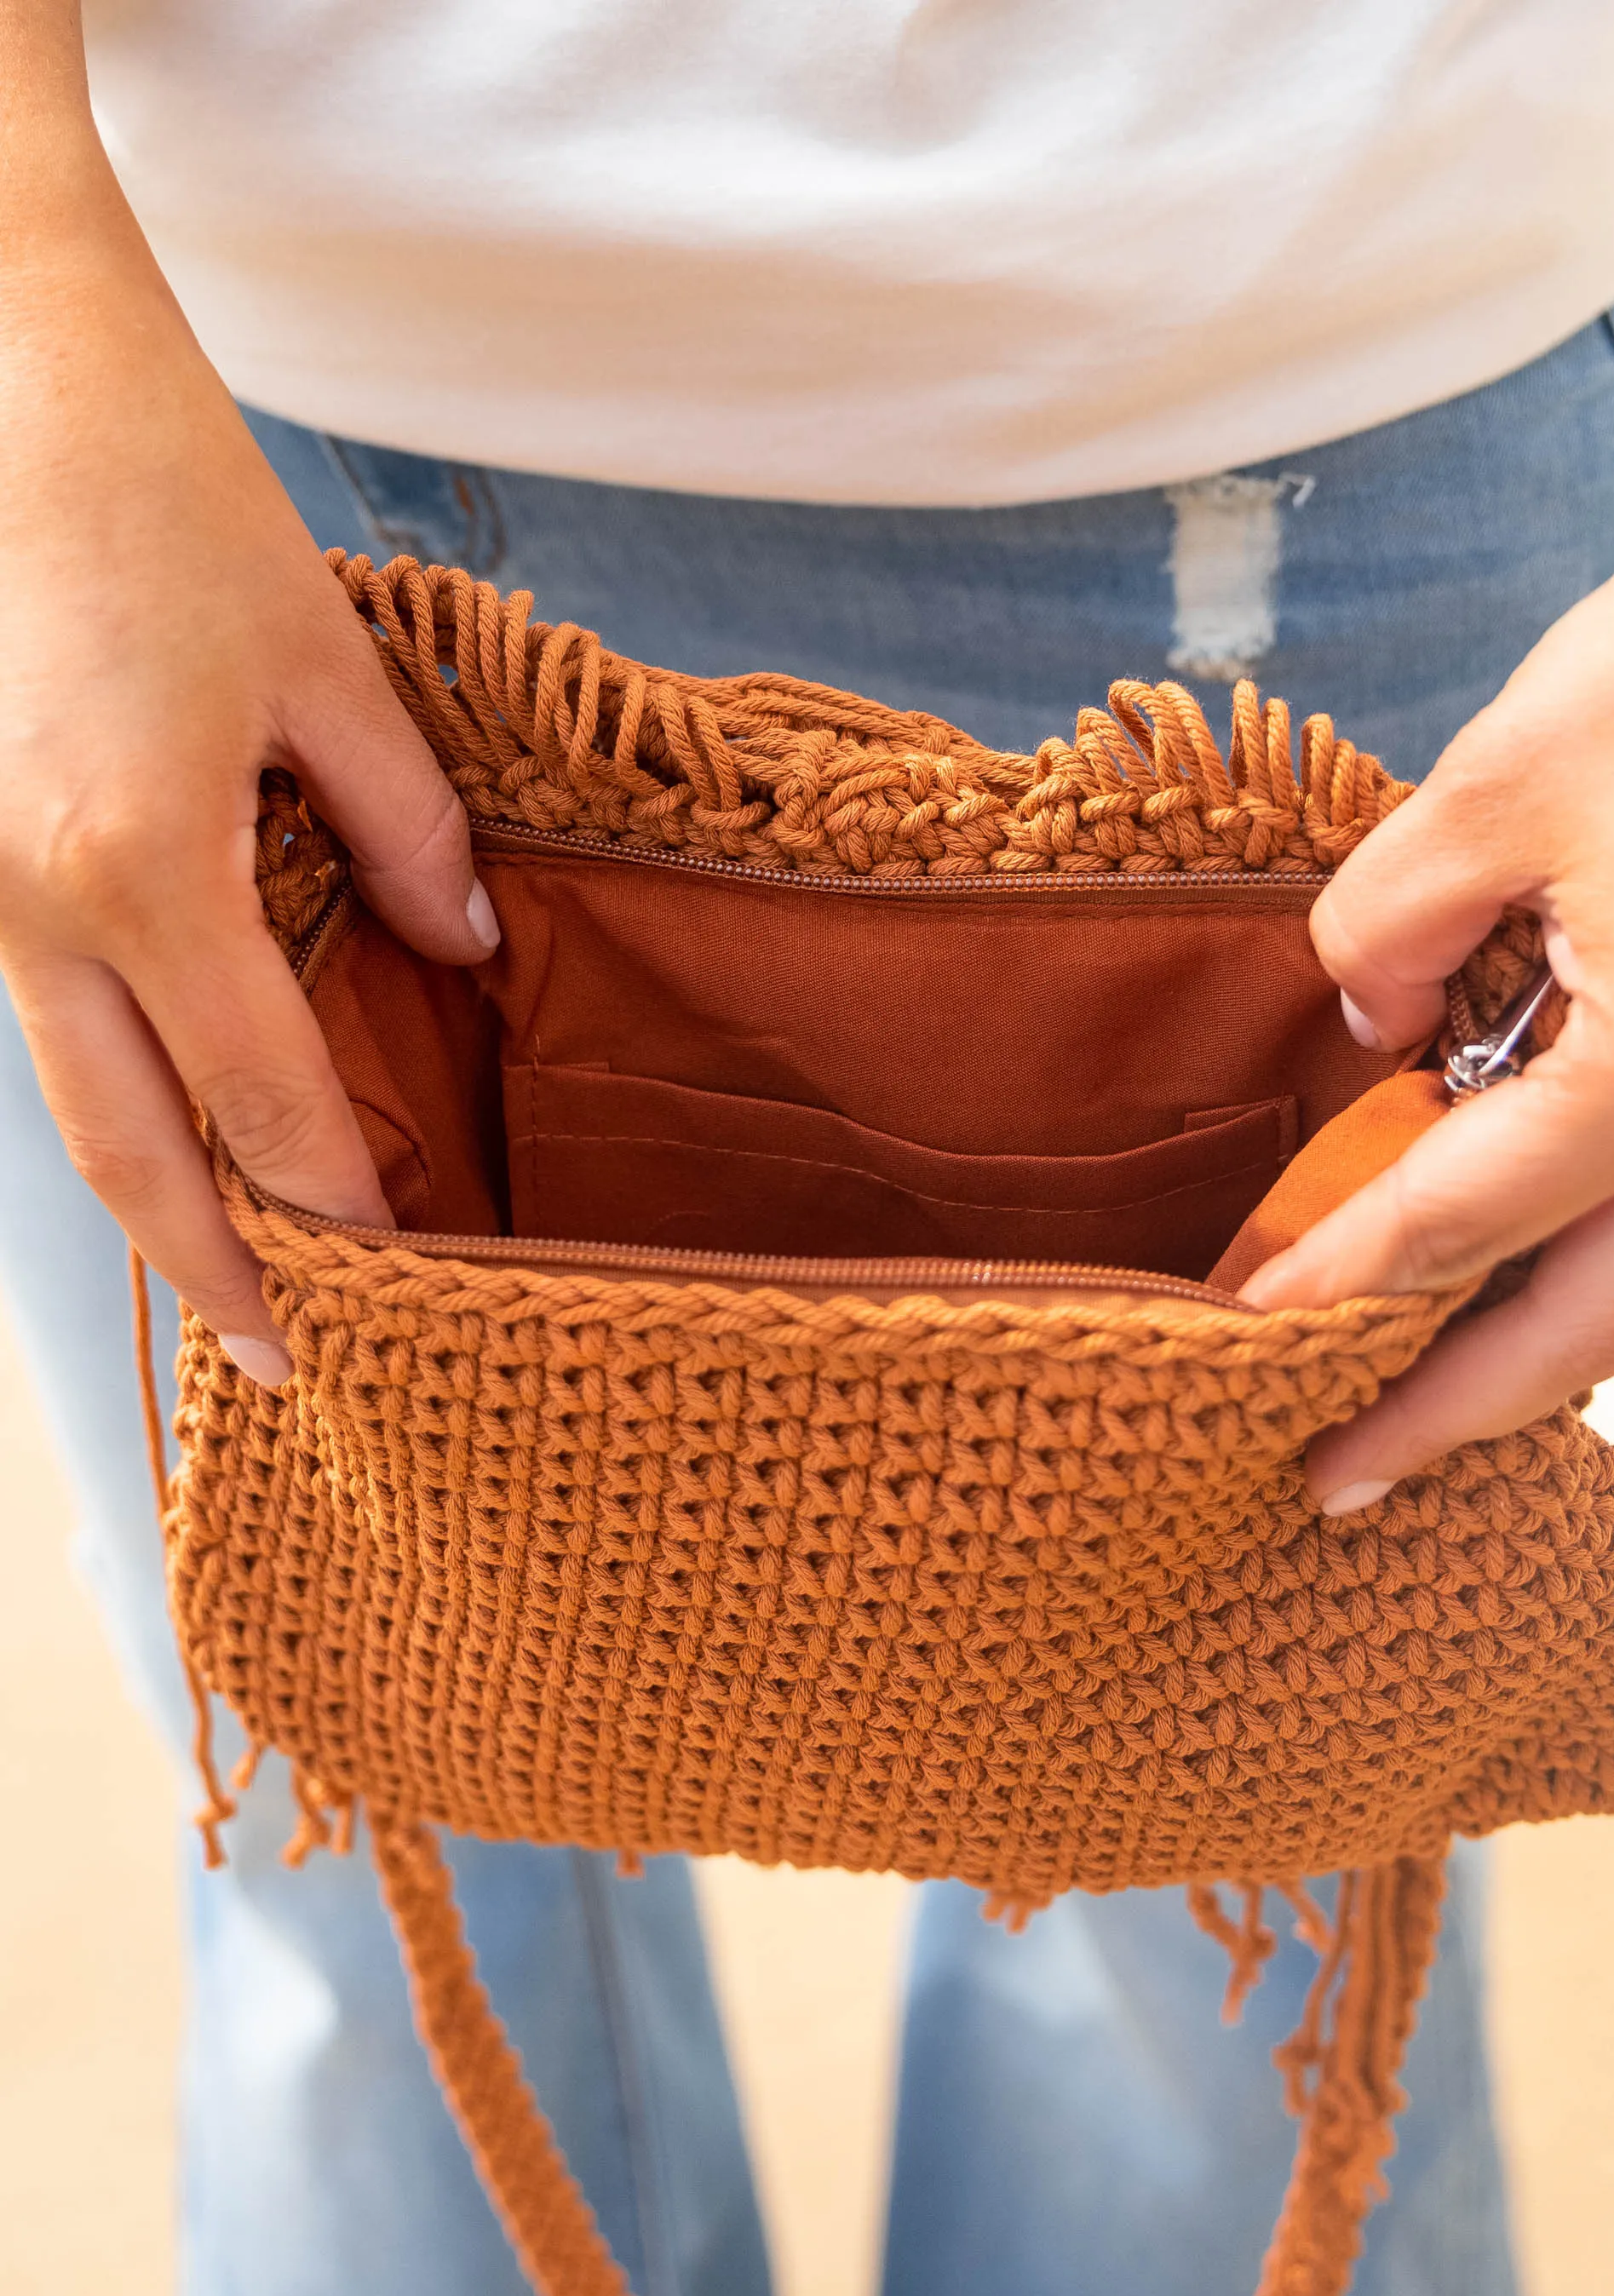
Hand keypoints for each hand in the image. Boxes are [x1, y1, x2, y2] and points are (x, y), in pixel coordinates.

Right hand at [0, 17, 494, 1383]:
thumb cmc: (163, 503)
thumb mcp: (323, 671)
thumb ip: (409, 835)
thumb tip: (467, 959)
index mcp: (136, 867)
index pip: (263, 1101)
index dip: (343, 1206)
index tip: (410, 1274)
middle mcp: (30, 910)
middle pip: (128, 1157)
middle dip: (216, 1274)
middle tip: (288, 1371)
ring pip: (71, 1106)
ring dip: (157, 1205)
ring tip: (245, 1284)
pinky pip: (45, 1030)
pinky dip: (117, 1107)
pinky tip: (179, 1143)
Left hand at [1240, 484, 1613, 1511]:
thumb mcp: (1513, 769)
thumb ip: (1396, 918)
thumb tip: (1365, 1019)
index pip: (1451, 1224)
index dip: (1332, 1281)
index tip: (1236, 1331)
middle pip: (1581, 1330)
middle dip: (1451, 1416)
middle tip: (1334, 1484)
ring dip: (1556, 1358)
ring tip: (1441, 1393)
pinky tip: (1577, 1265)